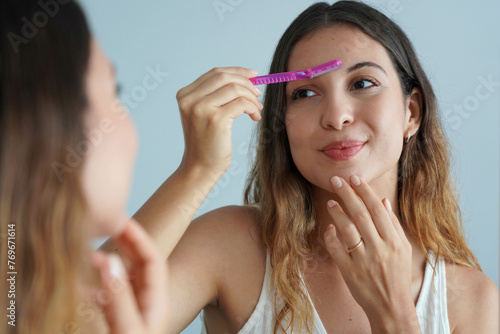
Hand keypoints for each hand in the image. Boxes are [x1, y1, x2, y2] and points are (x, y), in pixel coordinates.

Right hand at [90, 219, 167, 333]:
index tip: (122, 221)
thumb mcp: (127, 328)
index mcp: (156, 302)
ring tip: (84, 253)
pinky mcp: (118, 324)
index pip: (153, 259)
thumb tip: (109, 260)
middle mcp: (146, 304)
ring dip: (104, 265)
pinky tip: (75, 285)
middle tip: (107, 224)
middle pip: (138, 264)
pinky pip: (106, 299)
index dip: (139, 237)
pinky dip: (92, 289)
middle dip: (124, 243)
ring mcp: (133, 313)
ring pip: (120, 280)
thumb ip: (119, 297)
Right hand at [176, 67, 261, 175]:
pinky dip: (253, 107)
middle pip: (225, 77)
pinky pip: (241, 104)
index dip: (237, 71)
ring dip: (251, 97)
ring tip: (257, 108)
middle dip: (246, 82)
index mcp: (185, 95)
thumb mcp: (206, 114)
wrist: (200, 168)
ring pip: (235, 89)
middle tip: (258, 93)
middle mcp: (190, 99)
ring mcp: (201, 108)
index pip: (215, 73)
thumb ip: (217, 95)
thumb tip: (246, 77)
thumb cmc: (207, 143)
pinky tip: (255, 116)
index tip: (253, 75)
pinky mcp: (215, 119)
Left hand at [323, 175, 420, 332]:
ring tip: (331, 201)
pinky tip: (329, 227)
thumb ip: (393, 225)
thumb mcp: (402, 249)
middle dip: (347, 194)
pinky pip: (336, 249)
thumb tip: (383, 201)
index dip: (365, 191)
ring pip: (347, 229)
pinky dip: (331, 236)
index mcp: (393, 241)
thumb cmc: (397, 275)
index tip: (354, 178)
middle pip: (361, 214)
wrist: (391, 307)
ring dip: (337, 212)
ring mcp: (363, 260)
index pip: (377, 209)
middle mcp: (379, 248)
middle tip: (336, 180)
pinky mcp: (349, 271)